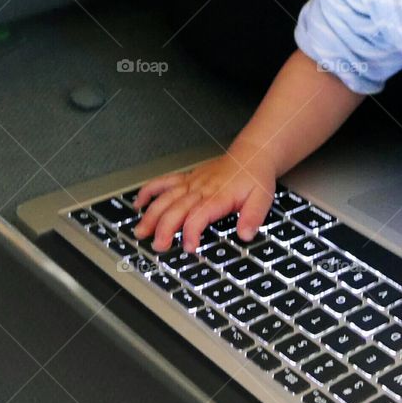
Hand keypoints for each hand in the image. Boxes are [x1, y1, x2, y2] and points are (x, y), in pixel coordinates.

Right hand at [132, 144, 276, 252]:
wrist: (251, 155)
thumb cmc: (254, 177)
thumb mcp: (262, 198)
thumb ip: (253, 217)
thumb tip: (245, 234)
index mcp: (218, 196)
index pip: (199, 215)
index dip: (191, 232)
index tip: (189, 247)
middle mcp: (201, 188)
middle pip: (176, 208)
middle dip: (164, 228)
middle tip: (158, 245)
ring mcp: (192, 182)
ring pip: (166, 197)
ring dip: (151, 214)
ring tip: (140, 231)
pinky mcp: (188, 178)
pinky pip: (165, 182)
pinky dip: (149, 191)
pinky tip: (139, 203)